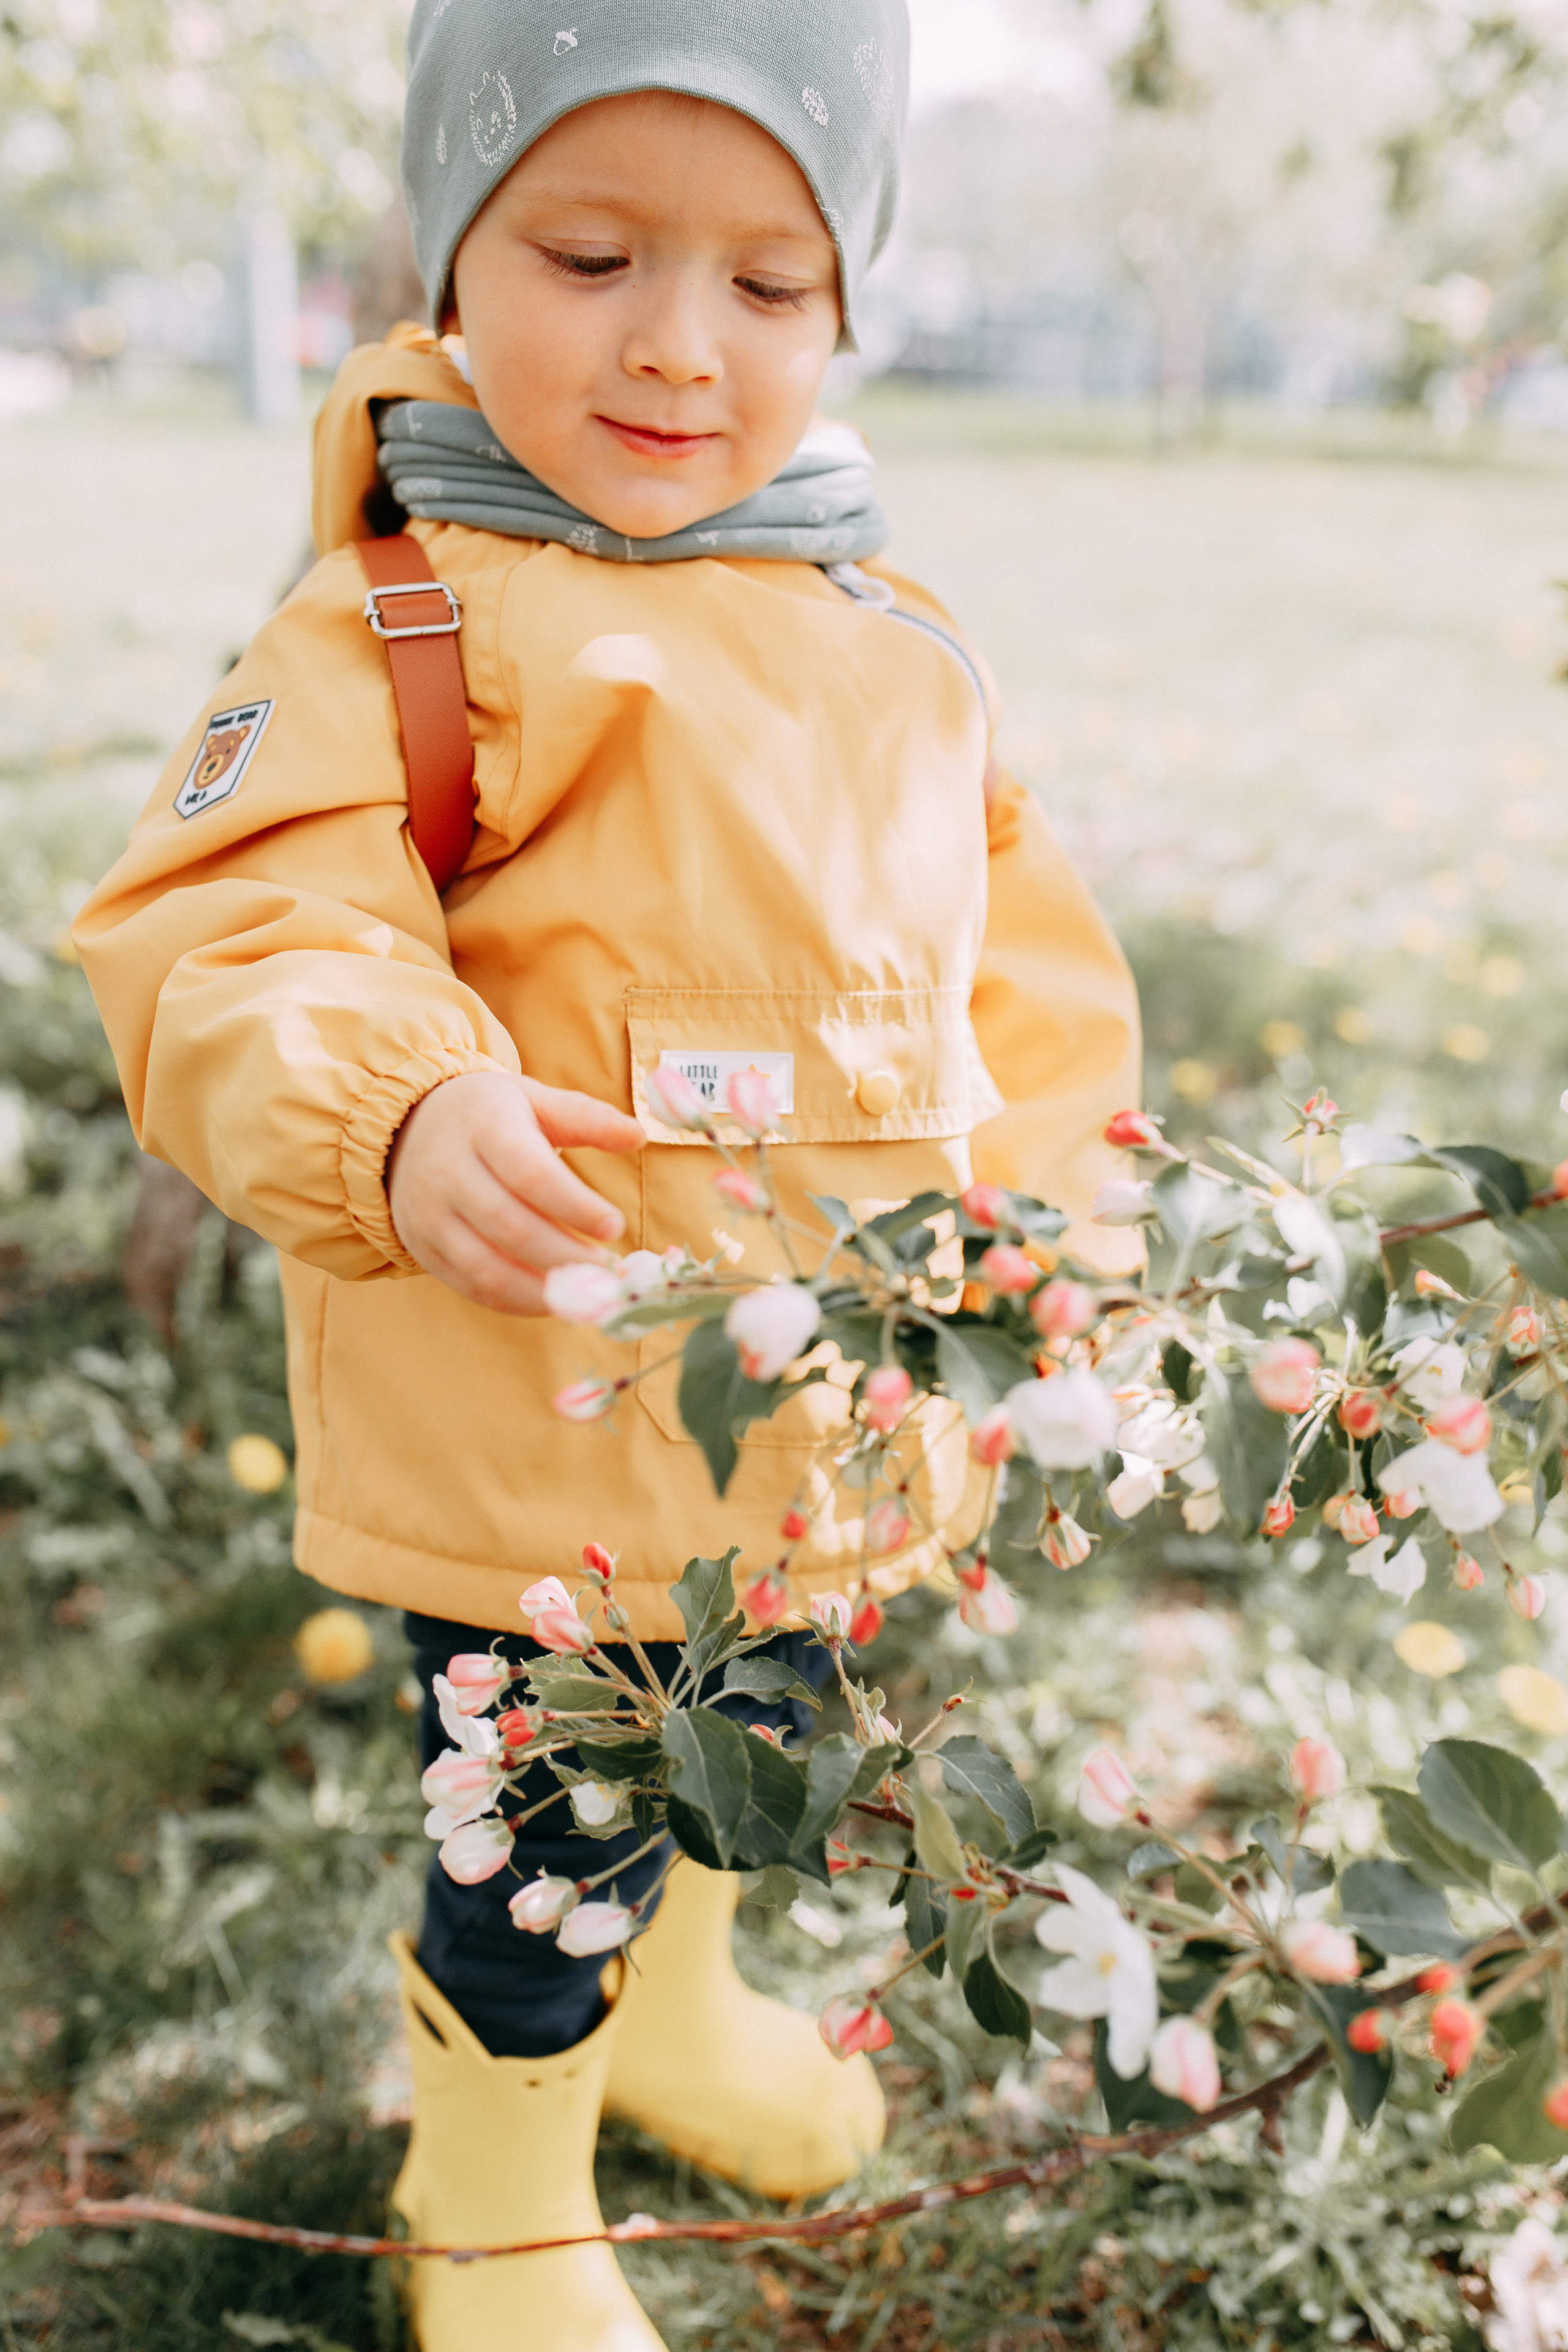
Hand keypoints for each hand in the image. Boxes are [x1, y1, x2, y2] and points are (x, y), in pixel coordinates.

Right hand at [385, 1070, 643, 1313]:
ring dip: (543, 1290)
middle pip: (510, 1226)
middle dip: (565, 1256)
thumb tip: (638, 1135)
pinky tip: (553, 1297)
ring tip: (587, 1290)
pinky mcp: (424, 1248)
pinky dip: (517, 1301)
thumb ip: (586, 1118)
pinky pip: (472, 1287)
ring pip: (486, 1267)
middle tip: (609, 1269)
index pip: (530, 1174)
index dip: (574, 1205)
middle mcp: (447, 1170)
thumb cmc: (490, 1117)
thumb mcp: (534, 1100)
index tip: (615, 1226)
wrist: (408, 1128)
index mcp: (483, 1126)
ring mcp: (429, 1214)